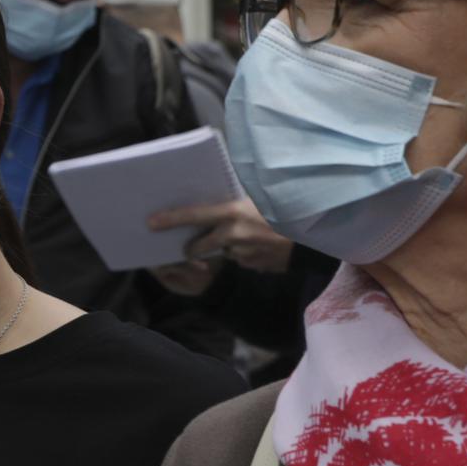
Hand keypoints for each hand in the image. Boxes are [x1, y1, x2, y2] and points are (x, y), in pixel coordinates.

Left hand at [150, 199, 291, 277]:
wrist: (315, 236)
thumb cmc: (286, 208)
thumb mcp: (258, 198)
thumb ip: (234, 204)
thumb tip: (215, 206)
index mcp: (233, 214)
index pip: (193, 216)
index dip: (170, 219)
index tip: (150, 223)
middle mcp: (233, 236)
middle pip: (199, 246)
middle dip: (194, 247)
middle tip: (192, 243)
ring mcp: (243, 255)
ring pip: (223, 253)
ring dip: (228, 247)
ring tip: (252, 235)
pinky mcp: (253, 267)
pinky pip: (241, 261)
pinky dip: (246, 254)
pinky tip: (263, 245)